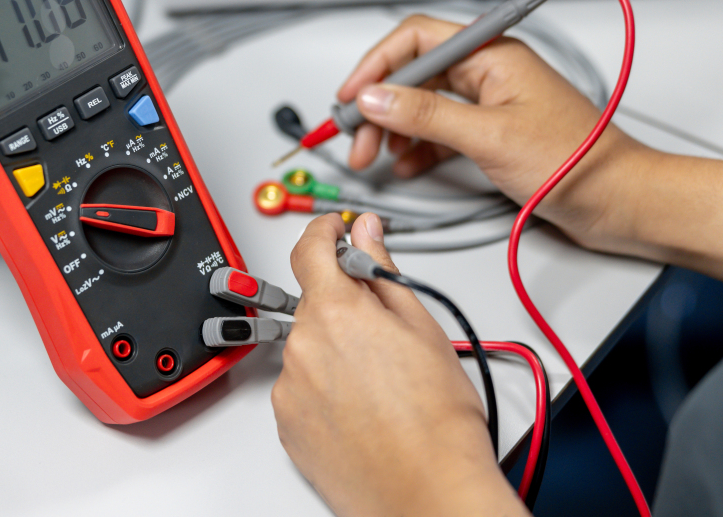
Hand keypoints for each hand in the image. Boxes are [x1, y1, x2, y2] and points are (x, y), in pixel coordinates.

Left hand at [272, 213, 524, 516]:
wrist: (426, 490)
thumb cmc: (437, 420)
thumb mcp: (421, 326)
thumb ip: (382, 269)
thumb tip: (366, 233)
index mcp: (335, 311)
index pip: (310, 249)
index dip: (323, 232)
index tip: (333, 231)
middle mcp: (302, 344)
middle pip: (313, 304)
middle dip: (343, 307)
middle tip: (384, 332)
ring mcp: (289, 386)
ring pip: (308, 347)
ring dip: (334, 351)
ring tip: (379, 383)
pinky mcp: (286, 421)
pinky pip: (301, 386)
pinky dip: (323, 387)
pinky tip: (360, 406)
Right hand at [336, 14, 652, 252]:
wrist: (619, 201)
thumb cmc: (578, 162)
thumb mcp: (490, 137)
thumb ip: (427, 115)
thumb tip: (375, 97)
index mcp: (493, 54)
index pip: (418, 39)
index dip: (377, 65)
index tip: (351, 96)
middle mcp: (489, 72)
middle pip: (414, 73)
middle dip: (380, 104)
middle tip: (356, 136)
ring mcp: (489, 103)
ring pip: (423, 104)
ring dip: (393, 128)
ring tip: (375, 156)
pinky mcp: (491, 133)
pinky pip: (439, 130)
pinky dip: (416, 146)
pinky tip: (405, 164)